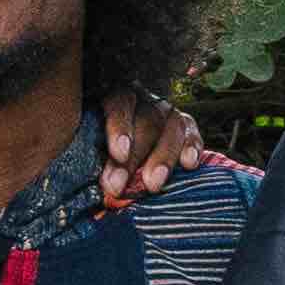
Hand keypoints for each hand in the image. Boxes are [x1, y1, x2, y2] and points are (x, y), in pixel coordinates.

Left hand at [92, 92, 203, 215]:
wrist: (122, 152)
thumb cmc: (98, 151)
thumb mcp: (92, 147)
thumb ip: (94, 158)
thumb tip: (99, 182)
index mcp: (114, 98)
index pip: (120, 104)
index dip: (120, 128)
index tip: (119, 154)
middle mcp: (143, 100)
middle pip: (147, 121)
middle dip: (136, 156)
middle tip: (121, 186)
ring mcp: (166, 111)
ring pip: (172, 128)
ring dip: (163, 158)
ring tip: (153, 185)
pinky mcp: (185, 125)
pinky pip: (191, 132)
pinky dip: (192, 147)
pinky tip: (189, 164)